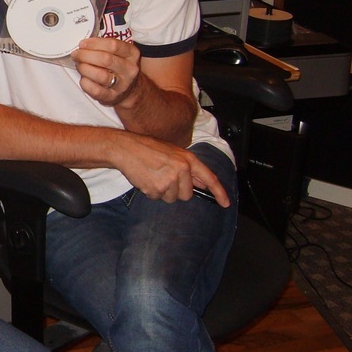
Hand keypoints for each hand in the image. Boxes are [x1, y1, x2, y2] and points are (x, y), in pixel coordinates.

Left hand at [73, 36, 140, 104]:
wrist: (130, 90)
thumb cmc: (119, 67)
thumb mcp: (119, 53)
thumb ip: (104, 47)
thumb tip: (84, 45)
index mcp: (132, 54)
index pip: (113, 45)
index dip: (94, 43)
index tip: (82, 44)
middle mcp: (129, 69)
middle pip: (106, 59)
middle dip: (86, 55)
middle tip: (76, 54)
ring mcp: (122, 84)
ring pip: (100, 75)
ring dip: (84, 68)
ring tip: (79, 65)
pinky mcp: (112, 97)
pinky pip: (95, 90)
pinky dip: (85, 83)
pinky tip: (83, 78)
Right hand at [116, 133, 230, 205]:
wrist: (126, 148)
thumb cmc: (148, 148)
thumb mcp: (174, 153)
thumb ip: (189, 168)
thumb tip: (202, 183)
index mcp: (188, 159)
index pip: (209, 178)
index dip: (219, 192)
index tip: (225, 203)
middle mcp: (181, 170)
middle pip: (187, 195)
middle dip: (177, 191)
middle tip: (165, 177)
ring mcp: (169, 180)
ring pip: (172, 198)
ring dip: (163, 192)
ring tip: (154, 176)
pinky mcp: (156, 189)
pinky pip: (157, 198)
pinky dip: (151, 192)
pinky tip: (146, 178)